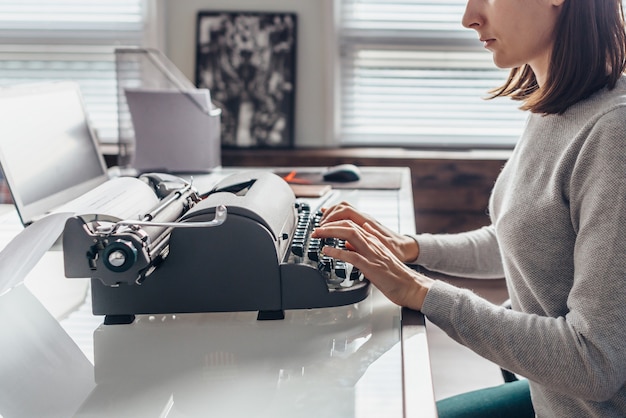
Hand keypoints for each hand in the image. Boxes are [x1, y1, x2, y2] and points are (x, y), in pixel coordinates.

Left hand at [311, 219, 431, 310]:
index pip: (352, 223)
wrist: (411, 286)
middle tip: (315, 229)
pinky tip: (327, 251)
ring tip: (317, 234)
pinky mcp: (371, 266)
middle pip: (348, 224)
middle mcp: (372, 243)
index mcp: (373, 240)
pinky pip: (351, 255)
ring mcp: (372, 253)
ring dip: (330, 232)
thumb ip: (363, 247)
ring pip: (349, 234)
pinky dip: (337, 251)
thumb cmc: (395, 275)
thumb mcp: (377, 256)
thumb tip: (348, 243)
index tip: (323, 226)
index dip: (335, 222)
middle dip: (329, 224)